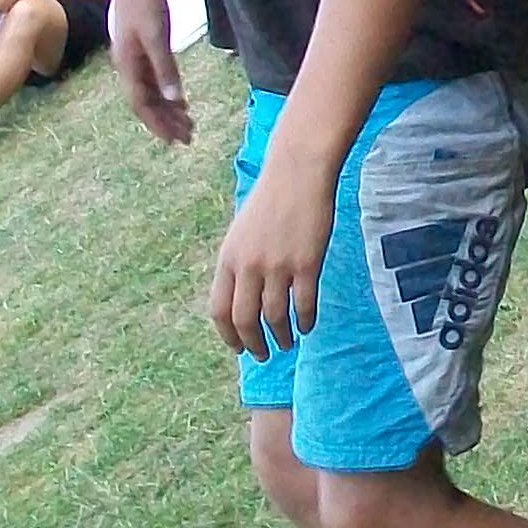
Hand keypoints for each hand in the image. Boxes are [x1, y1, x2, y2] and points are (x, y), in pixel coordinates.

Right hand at [109, 0, 191, 146]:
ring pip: (150, 92)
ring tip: (187, 124)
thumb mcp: (157, 36)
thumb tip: (173, 99)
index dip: (158, 124)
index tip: (176, 141)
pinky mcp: (141, 48)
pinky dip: (166, 93)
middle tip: (188, 138)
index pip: (142, 105)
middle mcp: (128, 66)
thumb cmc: (146, 3)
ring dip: (167, 110)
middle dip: (166, 122)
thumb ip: (165, 68)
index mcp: (128, 66)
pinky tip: (178, 99)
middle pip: (146, 103)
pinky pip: (153, 80)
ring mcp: (133, 58)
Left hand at [208, 149, 337, 358]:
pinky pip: (304, 303)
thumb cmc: (271, 200)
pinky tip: (307, 325)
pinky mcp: (307, 263)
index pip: (220, 310)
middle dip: (253, 344)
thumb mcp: (242, 233)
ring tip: (287, 342)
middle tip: (263, 355)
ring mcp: (278, 266)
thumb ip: (239, 265)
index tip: (238, 348)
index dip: (228, 335)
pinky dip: (306, 320)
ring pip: (275, 316)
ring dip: (281, 336)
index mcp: (228, 259)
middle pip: (245, 319)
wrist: (297, 173)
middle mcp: (249, 266)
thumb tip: (243, 299)